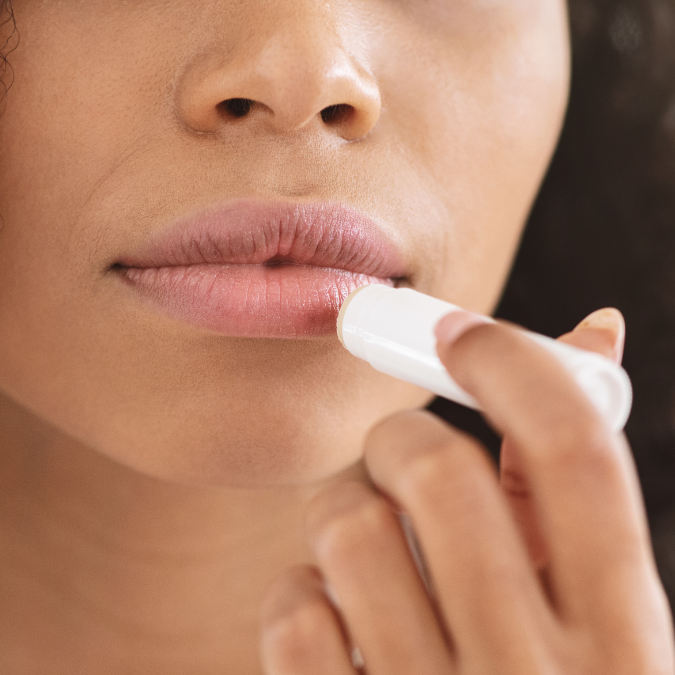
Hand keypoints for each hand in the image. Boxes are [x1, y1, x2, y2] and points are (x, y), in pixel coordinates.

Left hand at [260, 309, 673, 674]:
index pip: (576, 449)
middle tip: (399, 455)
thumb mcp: (594, 617)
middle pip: (438, 468)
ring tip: (367, 549)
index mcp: (626, 644)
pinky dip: (305, 596)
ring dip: (344, 509)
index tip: (457, 329)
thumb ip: (569, 485)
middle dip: (400, 435)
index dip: (512, 362)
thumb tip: (591, 330)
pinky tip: (339, 631)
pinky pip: (293, 609)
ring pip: (348, 523)